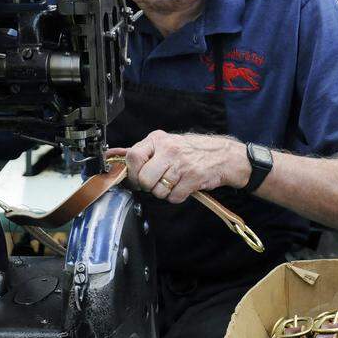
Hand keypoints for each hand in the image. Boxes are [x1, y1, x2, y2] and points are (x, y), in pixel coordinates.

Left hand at [108, 131, 249, 203]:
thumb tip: (113, 156)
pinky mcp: (193, 178)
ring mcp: (181, 164)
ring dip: (164, 192)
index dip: (132, 173)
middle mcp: (169, 149)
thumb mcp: (165, 144)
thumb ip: (142, 152)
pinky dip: (178, 196)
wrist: (224, 156)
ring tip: (174, 182)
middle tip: (158, 182)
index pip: (133, 157)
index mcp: (158, 139)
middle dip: (149, 186)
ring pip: (158, 191)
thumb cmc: (192, 151)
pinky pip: (174, 197)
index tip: (137, 177)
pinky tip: (184, 186)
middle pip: (143, 179)